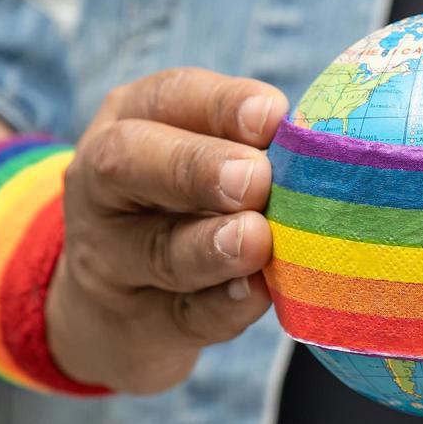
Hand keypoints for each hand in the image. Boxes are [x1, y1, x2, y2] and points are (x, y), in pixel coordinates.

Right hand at [46, 69, 284, 393]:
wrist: (115, 310)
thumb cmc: (184, 206)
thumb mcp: (198, 160)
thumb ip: (248, 149)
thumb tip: (319, 148)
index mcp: (130, 123)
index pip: (169, 97)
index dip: (222, 104)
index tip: (273, 116)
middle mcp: (104, 188)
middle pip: (128, 163)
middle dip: (196, 167)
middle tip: (255, 179)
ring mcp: (112, 262)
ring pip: (156, 249)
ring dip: (211, 244)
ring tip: (255, 239)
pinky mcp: (136, 326)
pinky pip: (181, 317)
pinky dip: (223, 306)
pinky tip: (254, 294)